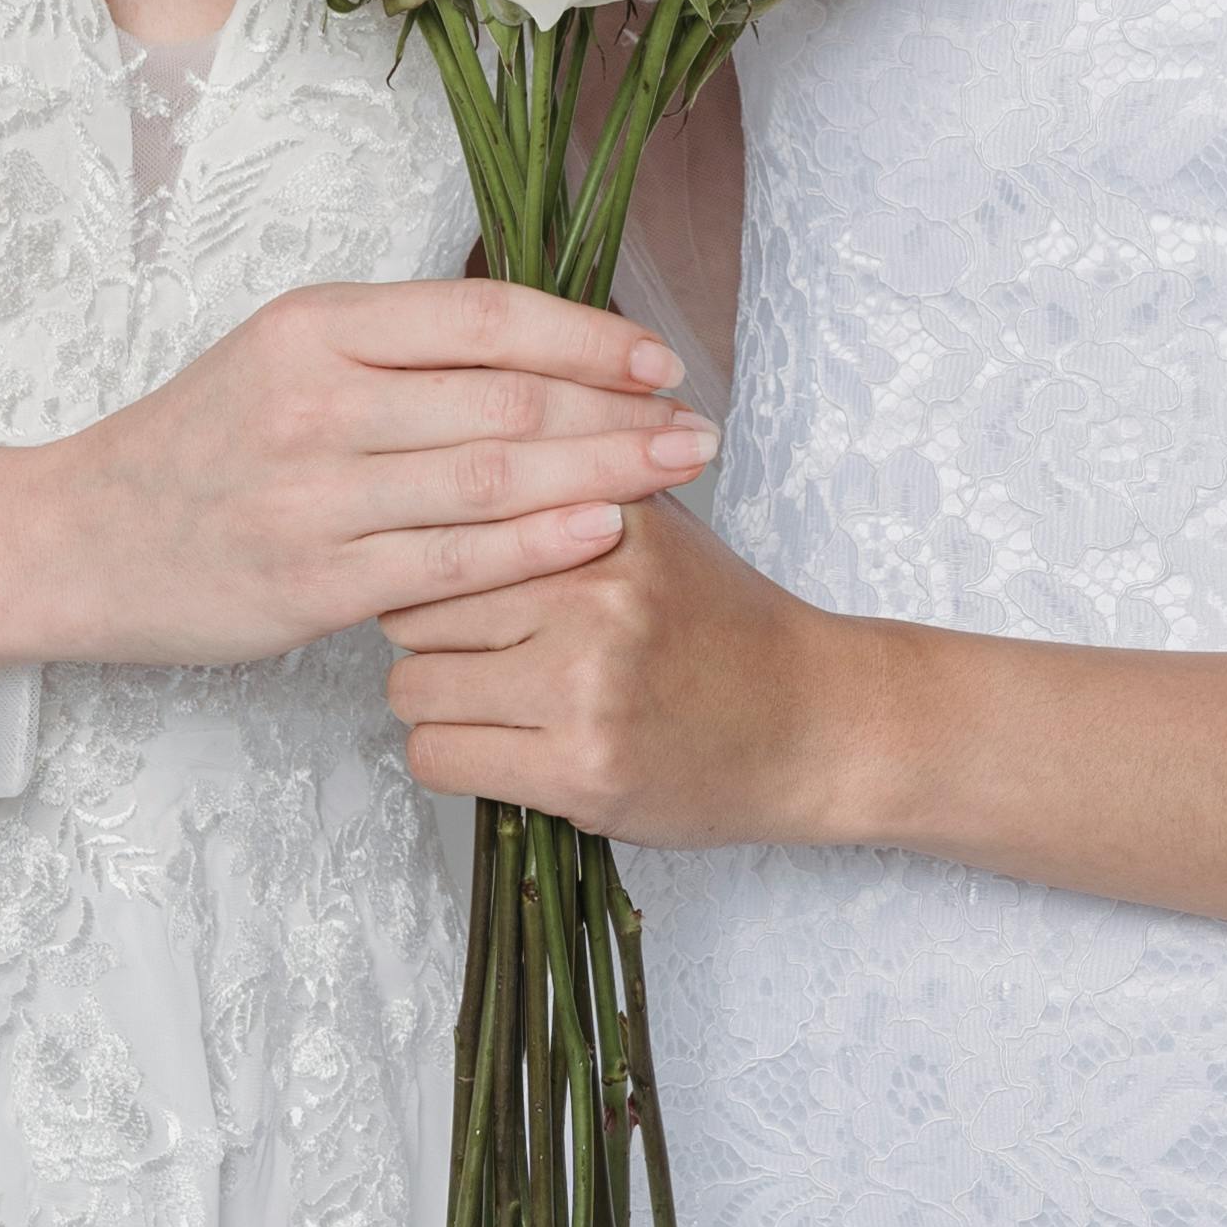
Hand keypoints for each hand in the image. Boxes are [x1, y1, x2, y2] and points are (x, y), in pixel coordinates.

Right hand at [0, 279, 717, 671]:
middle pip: (505, 399)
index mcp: (316, 327)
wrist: (81, 539)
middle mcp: (317, 401)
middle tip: (698, 424)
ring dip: (602, 475)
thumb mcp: (284, 356)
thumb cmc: (201, 443)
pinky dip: (536, 547)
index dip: (586, 337)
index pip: (483, 318)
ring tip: (677, 473)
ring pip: (491, 478)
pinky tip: (601, 537)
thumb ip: (396, 347)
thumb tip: (534, 339)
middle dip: (619, 411)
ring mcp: (315, 495)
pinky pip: (451, 561)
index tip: (656, 357)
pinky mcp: (314, 583)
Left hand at [386, 491, 843, 847]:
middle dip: (428, 637)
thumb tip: (458, 454)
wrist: (812, 724)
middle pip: (415, 611)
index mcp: (605, 521)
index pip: (448, 528)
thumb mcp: (656, 525)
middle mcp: (596, 599)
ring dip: (438, 704)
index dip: (436, 564)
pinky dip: (453, 758)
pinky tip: (500, 747)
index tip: (453, 589)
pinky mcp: (582, 772)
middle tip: (476, 654)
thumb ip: (566, 482)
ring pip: (414, 689)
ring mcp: (587, 690)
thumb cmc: (724, 626)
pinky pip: (439, 757)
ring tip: (491, 704)